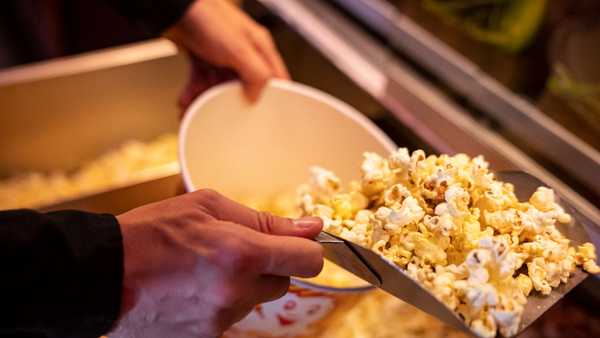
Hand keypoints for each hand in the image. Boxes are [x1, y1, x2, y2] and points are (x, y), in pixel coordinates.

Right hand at [109, 189, 322, 337]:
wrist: (100, 275)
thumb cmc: (150, 232)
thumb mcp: (207, 207)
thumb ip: (264, 220)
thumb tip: (310, 227)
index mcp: (242, 253)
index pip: (308, 260)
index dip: (307, 248)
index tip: (297, 242)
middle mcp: (236, 292)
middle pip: (282, 282)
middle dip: (268, 265)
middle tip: (232, 250)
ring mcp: (220, 321)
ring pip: (254, 299)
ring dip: (241, 284)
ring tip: (202, 269)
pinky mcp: (205, 337)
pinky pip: (230, 316)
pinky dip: (220, 302)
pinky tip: (192, 289)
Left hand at [167, 0, 289, 109]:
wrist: (173, 9)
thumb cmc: (208, 19)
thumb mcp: (239, 50)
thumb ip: (255, 74)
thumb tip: (256, 98)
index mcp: (260, 47)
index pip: (275, 77)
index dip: (272, 96)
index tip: (264, 113)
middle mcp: (243, 52)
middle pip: (243, 86)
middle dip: (228, 101)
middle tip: (220, 112)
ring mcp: (223, 56)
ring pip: (219, 86)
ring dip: (205, 99)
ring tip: (194, 107)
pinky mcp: (204, 58)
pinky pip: (202, 81)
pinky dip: (193, 92)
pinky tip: (186, 100)